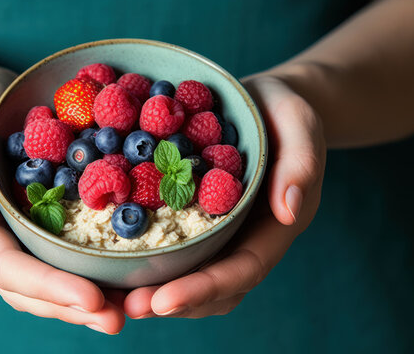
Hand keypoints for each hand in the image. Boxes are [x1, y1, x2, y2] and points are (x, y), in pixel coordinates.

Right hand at [0, 66, 124, 333]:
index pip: (6, 266)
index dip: (47, 287)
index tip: (91, 298)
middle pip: (31, 289)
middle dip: (73, 308)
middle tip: (119, 319)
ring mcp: (22, 234)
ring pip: (51, 281)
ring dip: (87, 303)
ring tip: (131, 310)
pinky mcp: (47, 222)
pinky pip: (69, 254)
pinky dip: (95, 271)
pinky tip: (128, 276)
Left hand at [123, 75, 325, 318]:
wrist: (264, 105)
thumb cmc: (286, 113)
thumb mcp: (299, 125)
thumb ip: (301, 164)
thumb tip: (289, 210)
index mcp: (275, 226)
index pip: (243, 270)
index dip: (203, 289)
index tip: (162, 301)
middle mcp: (246, 239)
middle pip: (213, 289)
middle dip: (171, 302)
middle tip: (126, 307)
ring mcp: (221, 233)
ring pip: (191, 276)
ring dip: (153, 290)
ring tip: (112, 297)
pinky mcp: (196, 218)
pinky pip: (174, 247)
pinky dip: (146, 260)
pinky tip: (113, 260)